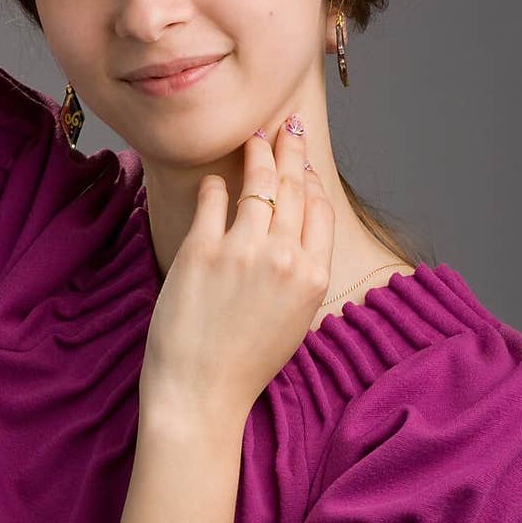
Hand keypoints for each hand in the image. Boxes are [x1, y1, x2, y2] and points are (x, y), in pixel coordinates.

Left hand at [139, 120, 334, 424]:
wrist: (201, 394)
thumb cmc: (243, 366)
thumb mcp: (293, 322)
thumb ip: (300, 277)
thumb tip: (296, 239)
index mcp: (313, 278)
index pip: (320, 211)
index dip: (312, 183)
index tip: (305, 167)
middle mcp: (285, 258)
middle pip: (293, 188)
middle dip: (290, 152)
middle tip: (286, 129)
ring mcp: (243, 250)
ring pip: (258, 184)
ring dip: (257, 155)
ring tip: (253, 139)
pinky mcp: (202, 250)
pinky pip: (213, 199)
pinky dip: (216, 185)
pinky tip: (216, 180)